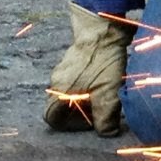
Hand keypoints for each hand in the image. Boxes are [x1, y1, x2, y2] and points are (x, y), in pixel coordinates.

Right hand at [43, 3, 133, 136]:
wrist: (104, 28)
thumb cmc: (104, 61)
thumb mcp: (108, 92)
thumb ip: (105, 116)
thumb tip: (106, 133)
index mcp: (60, 91)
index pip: (52, 118)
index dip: (69, 125)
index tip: (88, 121)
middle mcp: (56, 80)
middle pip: (62, 105)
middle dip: (80, 111)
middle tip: (100, 108)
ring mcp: (63, 68)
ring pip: (70, 91)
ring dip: (85, 97)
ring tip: (105, 92)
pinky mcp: (73, 59)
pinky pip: (76, 78)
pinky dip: (87, 83)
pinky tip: (105, 77)